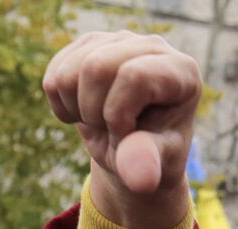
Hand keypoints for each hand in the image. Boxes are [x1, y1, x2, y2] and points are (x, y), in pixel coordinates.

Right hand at [42, 31, 200, 228]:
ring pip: (68, 72)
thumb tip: (138, 179)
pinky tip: (86, 111)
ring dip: (77, 110)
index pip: (134, 76)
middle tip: (112, 131)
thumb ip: (148, 163)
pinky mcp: (90, 44)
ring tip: (102, 122)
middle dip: (94, 113)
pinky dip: (62, 105)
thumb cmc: (155, 154)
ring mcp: (119, 40)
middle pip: (95, 68)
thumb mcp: (157, 163)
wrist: (136, 150)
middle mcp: (153, 45)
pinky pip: (54, 75)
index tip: (128, 135)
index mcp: (182, 71)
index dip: (118, 114)